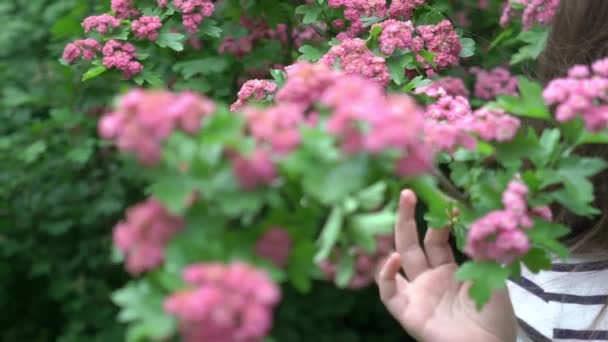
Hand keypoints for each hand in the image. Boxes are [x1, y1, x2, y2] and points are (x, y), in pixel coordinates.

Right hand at [376, 190, 516, 341]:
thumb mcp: (492, 277)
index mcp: (448, 270)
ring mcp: (416, 294)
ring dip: (396, 234)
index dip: (439, 221)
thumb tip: (477, 218)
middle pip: (412, 242)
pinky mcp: (406, 311)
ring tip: (400, 208)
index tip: (446, 203)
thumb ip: (482, 251)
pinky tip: (393, 258)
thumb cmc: (495, 319)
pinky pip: (388, 292)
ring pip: (398, 259)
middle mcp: (428, 278)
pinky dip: (386, 275)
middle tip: (407, 192)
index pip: (436, 239)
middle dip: (408, 217)